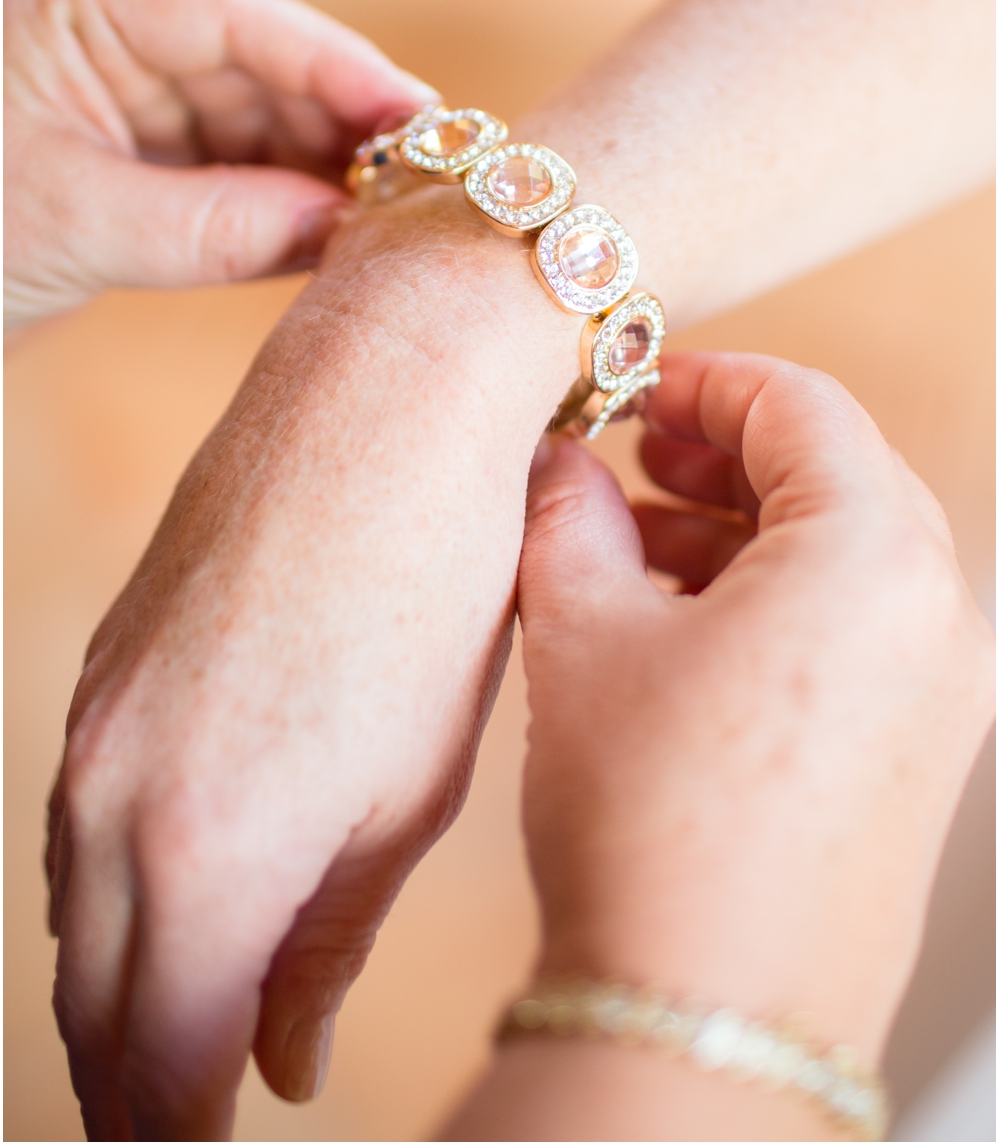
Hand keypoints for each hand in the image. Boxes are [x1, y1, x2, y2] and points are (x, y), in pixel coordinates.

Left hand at [4, 0, 434, 333]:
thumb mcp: (67, 224)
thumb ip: (216, 224)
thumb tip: (346, 227)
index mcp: (64, 1)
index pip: (226, 14)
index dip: (333, 63)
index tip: (417, 115)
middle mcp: (97, 39)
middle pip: (254, 67)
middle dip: (340, 126)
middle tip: (427, 183)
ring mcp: (111, 106)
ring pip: (249, 128)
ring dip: (319, 177)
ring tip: (395, 222)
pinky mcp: (119, 172)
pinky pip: (225, 182)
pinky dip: (279, 215)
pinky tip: (337, 243)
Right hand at [47, 192, 582, 1139]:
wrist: (384, 401)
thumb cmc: (439, 590)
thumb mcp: (414, 783)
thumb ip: (328, 934)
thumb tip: (279, 1059)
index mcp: (209, 848)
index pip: (167, 1055)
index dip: (180, 1132)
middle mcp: (115, 803)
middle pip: (96, 1005)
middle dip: (135, 1090)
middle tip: (176, 1144)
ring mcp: (93, 734)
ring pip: (79, 923)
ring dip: (117, 1006)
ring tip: (168, 1071)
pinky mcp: (103, 680)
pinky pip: (82, 837)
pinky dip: (113, 910)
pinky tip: (159, 928)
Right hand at [446, 353, 993, 1138]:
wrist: (708, 1012)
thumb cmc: (655, 824)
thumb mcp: (583, 636)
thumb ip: (572, 517)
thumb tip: (567, 468)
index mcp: (877, 547)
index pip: (803, 404)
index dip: (708, 381)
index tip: (639, 390)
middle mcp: (941, 607)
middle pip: (841, 475)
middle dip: (730, 458)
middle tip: (637, 461)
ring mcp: (949, 687)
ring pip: (853, 558)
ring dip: (751, 536)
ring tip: (637, 554)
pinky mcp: (930, 754)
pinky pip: (867, 634)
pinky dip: (789, 608)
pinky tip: (690, 634)